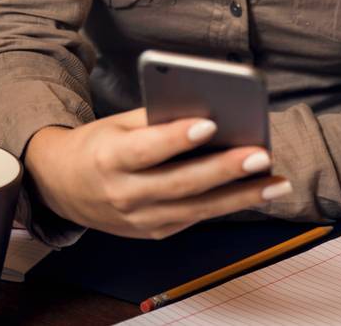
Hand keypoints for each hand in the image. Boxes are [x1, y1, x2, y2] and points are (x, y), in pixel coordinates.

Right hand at [23, 109, 289, 238]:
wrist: (64, 188)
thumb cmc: (98, 145)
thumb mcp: (116, 124)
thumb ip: (156, 119)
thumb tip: (206, 108)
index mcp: (109, 159)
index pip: (147, 150)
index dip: (177, 138)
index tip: (210, 122)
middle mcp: (124, 194)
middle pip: (180, 183)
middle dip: (223, 170)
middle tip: (260, 155)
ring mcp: (140, 219)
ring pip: (196, 209)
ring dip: (240, 196)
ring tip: (276, 182)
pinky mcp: (155, 232)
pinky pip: (196, 217)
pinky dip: (228, 205)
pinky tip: (257, 192)